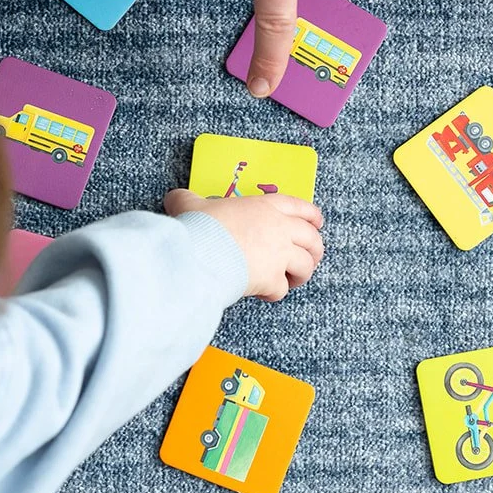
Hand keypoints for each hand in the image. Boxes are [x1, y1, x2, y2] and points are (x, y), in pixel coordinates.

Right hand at [165, 190, 324, 301]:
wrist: (198, 253)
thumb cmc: (198, 226)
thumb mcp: (190, 205)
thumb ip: (187, 200)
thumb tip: (174, 198)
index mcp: (265, 206)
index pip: (300, 207)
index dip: (312, 215)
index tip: (317, 223)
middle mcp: (279, 229)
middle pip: (312, 239)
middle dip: (315, 250)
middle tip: (310, 258)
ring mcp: (279, 255)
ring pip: (305, 265)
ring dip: (301, 274)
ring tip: (292, 280)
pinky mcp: (272, 279)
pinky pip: (281, 289)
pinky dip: (275, 293)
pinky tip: (264, 293)